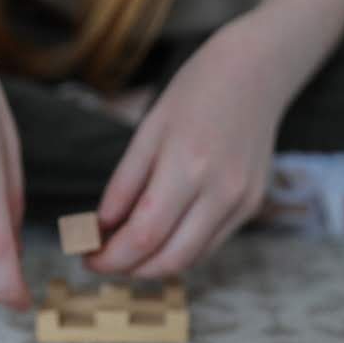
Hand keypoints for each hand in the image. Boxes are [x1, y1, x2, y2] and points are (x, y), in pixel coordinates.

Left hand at [87, 12, 299, 277]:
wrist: (256, 73)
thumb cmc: (195, 93)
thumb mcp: (147, 131)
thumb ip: (123, 185)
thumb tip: (100, 230)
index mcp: (188, 166)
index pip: (143, 236)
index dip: (111, 258)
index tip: (87, 258)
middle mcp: (221, 192)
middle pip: (169, 259)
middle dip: (129, 269)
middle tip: (102, 261)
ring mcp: (241, 203)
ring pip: (191, 260)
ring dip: (153, 266)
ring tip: (126, 251)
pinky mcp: (252, 207)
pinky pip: (210, 245)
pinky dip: (179, 251)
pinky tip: (159, 237)